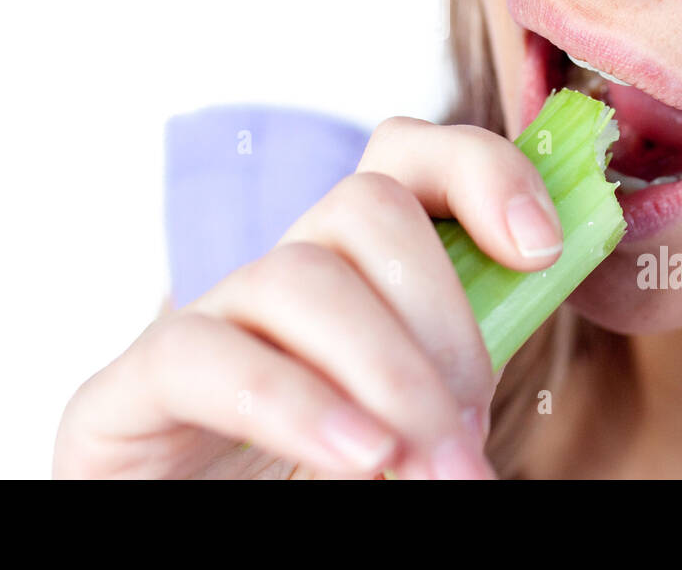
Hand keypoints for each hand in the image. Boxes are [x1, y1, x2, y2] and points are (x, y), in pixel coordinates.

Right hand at [52, 118, 564, 478]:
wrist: (194, 523)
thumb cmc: (330, 479)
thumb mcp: (417, 415)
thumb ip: (465, 363)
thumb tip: (547, 280)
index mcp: (350, 273)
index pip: (404, 157)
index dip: (479, 172)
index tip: (540, 249)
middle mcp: (276, 276)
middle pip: (364, 207)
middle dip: (442, 318)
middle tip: (470, 432)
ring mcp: (204, 323)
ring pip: (301, 275)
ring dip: (390, 376)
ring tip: (430, 470)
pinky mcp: (134, 386)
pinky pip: (207, 356)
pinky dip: (298, 406)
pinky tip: (360, 456)